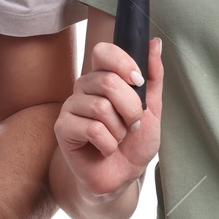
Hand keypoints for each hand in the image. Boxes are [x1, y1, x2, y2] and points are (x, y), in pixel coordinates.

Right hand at [54, 38, 162, 199]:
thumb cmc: (134, 142)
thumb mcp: (152, 108)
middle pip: (107, 81)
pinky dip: (108, 144)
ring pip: (101, 107)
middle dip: (130, 108)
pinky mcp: (63, 128)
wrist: (122, 175)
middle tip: (132, 124)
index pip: (103, 51)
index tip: (137, 81)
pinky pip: (92, 129)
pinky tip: (106, 148)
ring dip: (119, 130)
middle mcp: (84, 87)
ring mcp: (71, 107)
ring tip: (117, 138)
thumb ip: (153, 76)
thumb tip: (155, 44)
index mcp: (103, 77)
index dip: (122, 63)